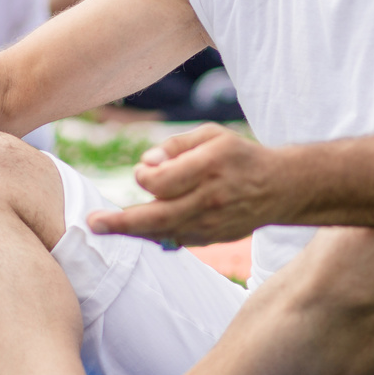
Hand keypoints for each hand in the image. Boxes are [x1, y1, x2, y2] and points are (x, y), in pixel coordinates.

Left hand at [85, 124, 278, 246]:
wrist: (280, 187)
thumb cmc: (238, 155)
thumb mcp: (211, 135)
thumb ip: (176, 145)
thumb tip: (147, 161)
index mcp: (209, 167)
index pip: (161, 181)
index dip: (144, 176)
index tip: (146, 168)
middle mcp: (210, 198)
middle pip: (157, 216)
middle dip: (120, 221)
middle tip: (92, 222)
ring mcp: (212, 223)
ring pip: (163, 233)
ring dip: (131, 231)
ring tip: (104, 226)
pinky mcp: (212, 238)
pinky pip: (175, 239)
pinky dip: (153, 235)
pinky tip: (137, 227)